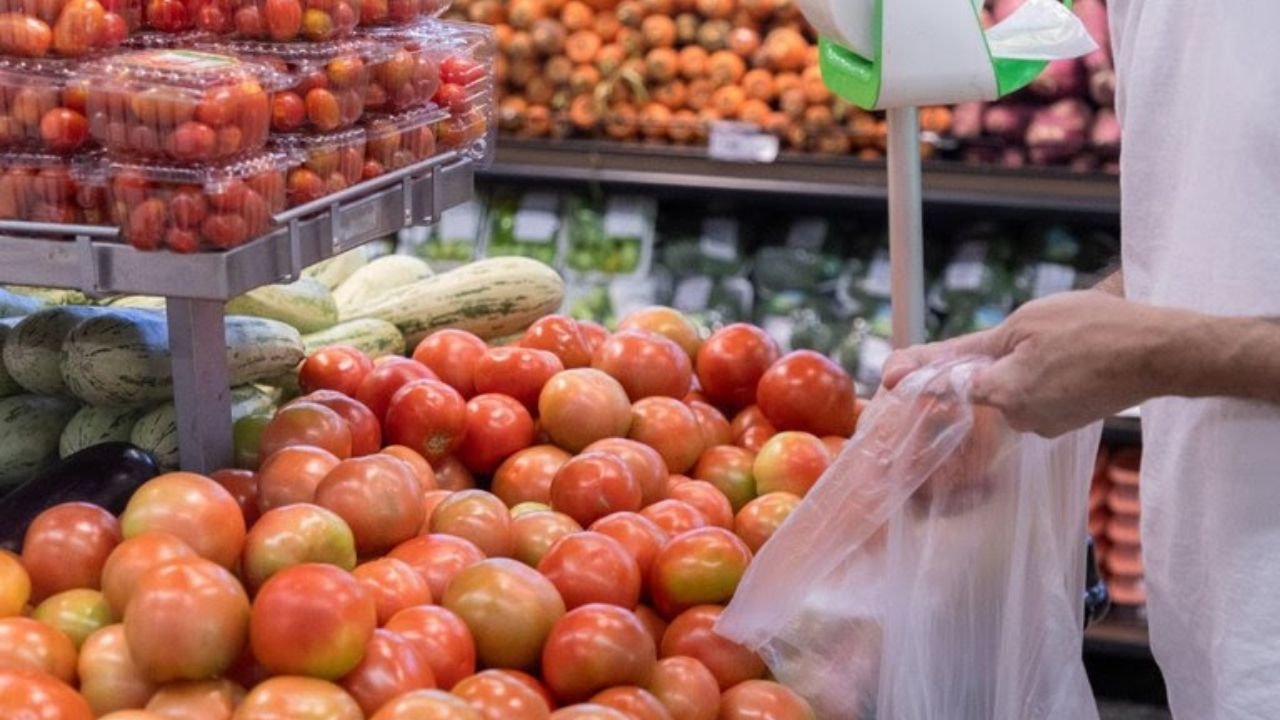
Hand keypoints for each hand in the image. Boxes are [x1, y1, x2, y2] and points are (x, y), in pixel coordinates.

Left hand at [882, 291, 1182, 436]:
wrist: (1160, 352)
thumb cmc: (1091, 329)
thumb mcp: (1022, 325)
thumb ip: (969, 351)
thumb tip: (922, 369)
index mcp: (1003, 394)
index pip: (949, 388)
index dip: (920, 377)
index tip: (888, 376)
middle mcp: (1020, 419)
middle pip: (984, 387)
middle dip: (991, 361)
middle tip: (1033, 333)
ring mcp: (1047, 424)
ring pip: (1013, 390)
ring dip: (1022, 366)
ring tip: (1062, 341)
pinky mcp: (1068, 421)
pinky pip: (1039, 395)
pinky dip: (1045, 376)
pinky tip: (1072, 357)